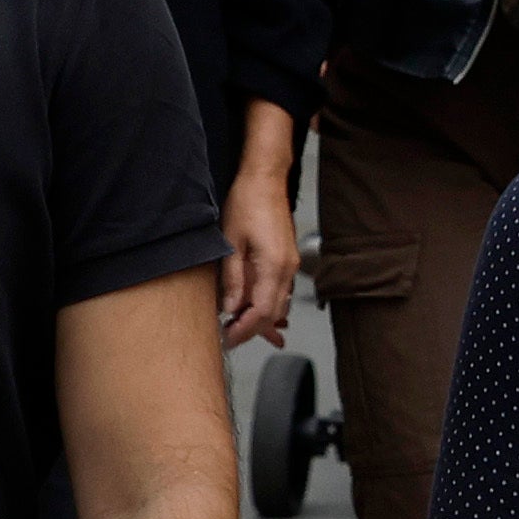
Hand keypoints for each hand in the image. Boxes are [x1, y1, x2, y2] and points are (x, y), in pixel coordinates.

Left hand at [217, 150, 300, 347]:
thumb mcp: (231, 243)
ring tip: (239, 329)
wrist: (265, 180)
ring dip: (260, 319)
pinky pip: (281, 290)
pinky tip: (258, 313)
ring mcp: (290, 263)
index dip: (245, 330)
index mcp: (274, 266)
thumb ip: (233, 279)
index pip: (263, 312)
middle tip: (228, 338)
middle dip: (252, 330)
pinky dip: (269, 305)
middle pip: (274, 312)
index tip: (227, 338)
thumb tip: (231, 307)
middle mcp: (287, 268)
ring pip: (279, 303)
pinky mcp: (287, 258)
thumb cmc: (247, 204)